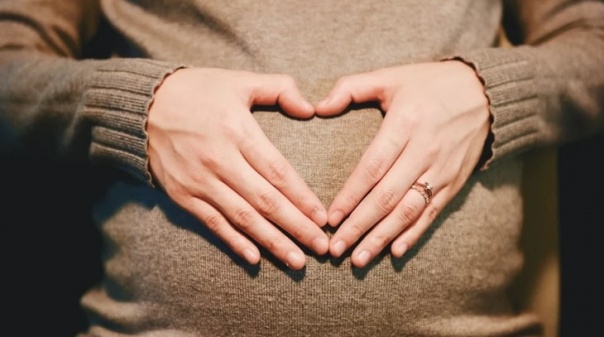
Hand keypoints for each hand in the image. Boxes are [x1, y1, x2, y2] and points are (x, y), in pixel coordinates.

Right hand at [147, 68, 328, 269]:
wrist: (143, 105)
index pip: (278, 172)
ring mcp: (199, 181)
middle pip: (265, 201)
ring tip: (297, 261)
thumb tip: (310, 108)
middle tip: (321, 248)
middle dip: (296, 227)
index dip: (302, 198)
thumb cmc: (198, 91)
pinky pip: (212, 223)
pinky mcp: (182, 195)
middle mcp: (219, 160)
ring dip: (272, 242)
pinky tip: (255, 258)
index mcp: (237, 131)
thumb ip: (279, 88)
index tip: (323, 218)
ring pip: (242, 218)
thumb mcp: (240, 80)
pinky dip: (234, 242)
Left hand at [315, 61, 489, 267]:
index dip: (351, 195)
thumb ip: (351, 88)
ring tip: (359, 259)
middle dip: (359, 225)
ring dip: (382, 237)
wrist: (486, 93)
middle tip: (336, 248)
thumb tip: (316, 107)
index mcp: (406, 123)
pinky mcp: (454, 182)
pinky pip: (432, 213)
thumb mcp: (391, 76)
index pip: (373, 167)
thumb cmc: (429, 84)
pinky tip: (395, 252)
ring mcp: (442, 170)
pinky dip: (414, 234)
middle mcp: (425, 151)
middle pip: (388, 196)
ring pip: (408, 211)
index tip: (330, 218)